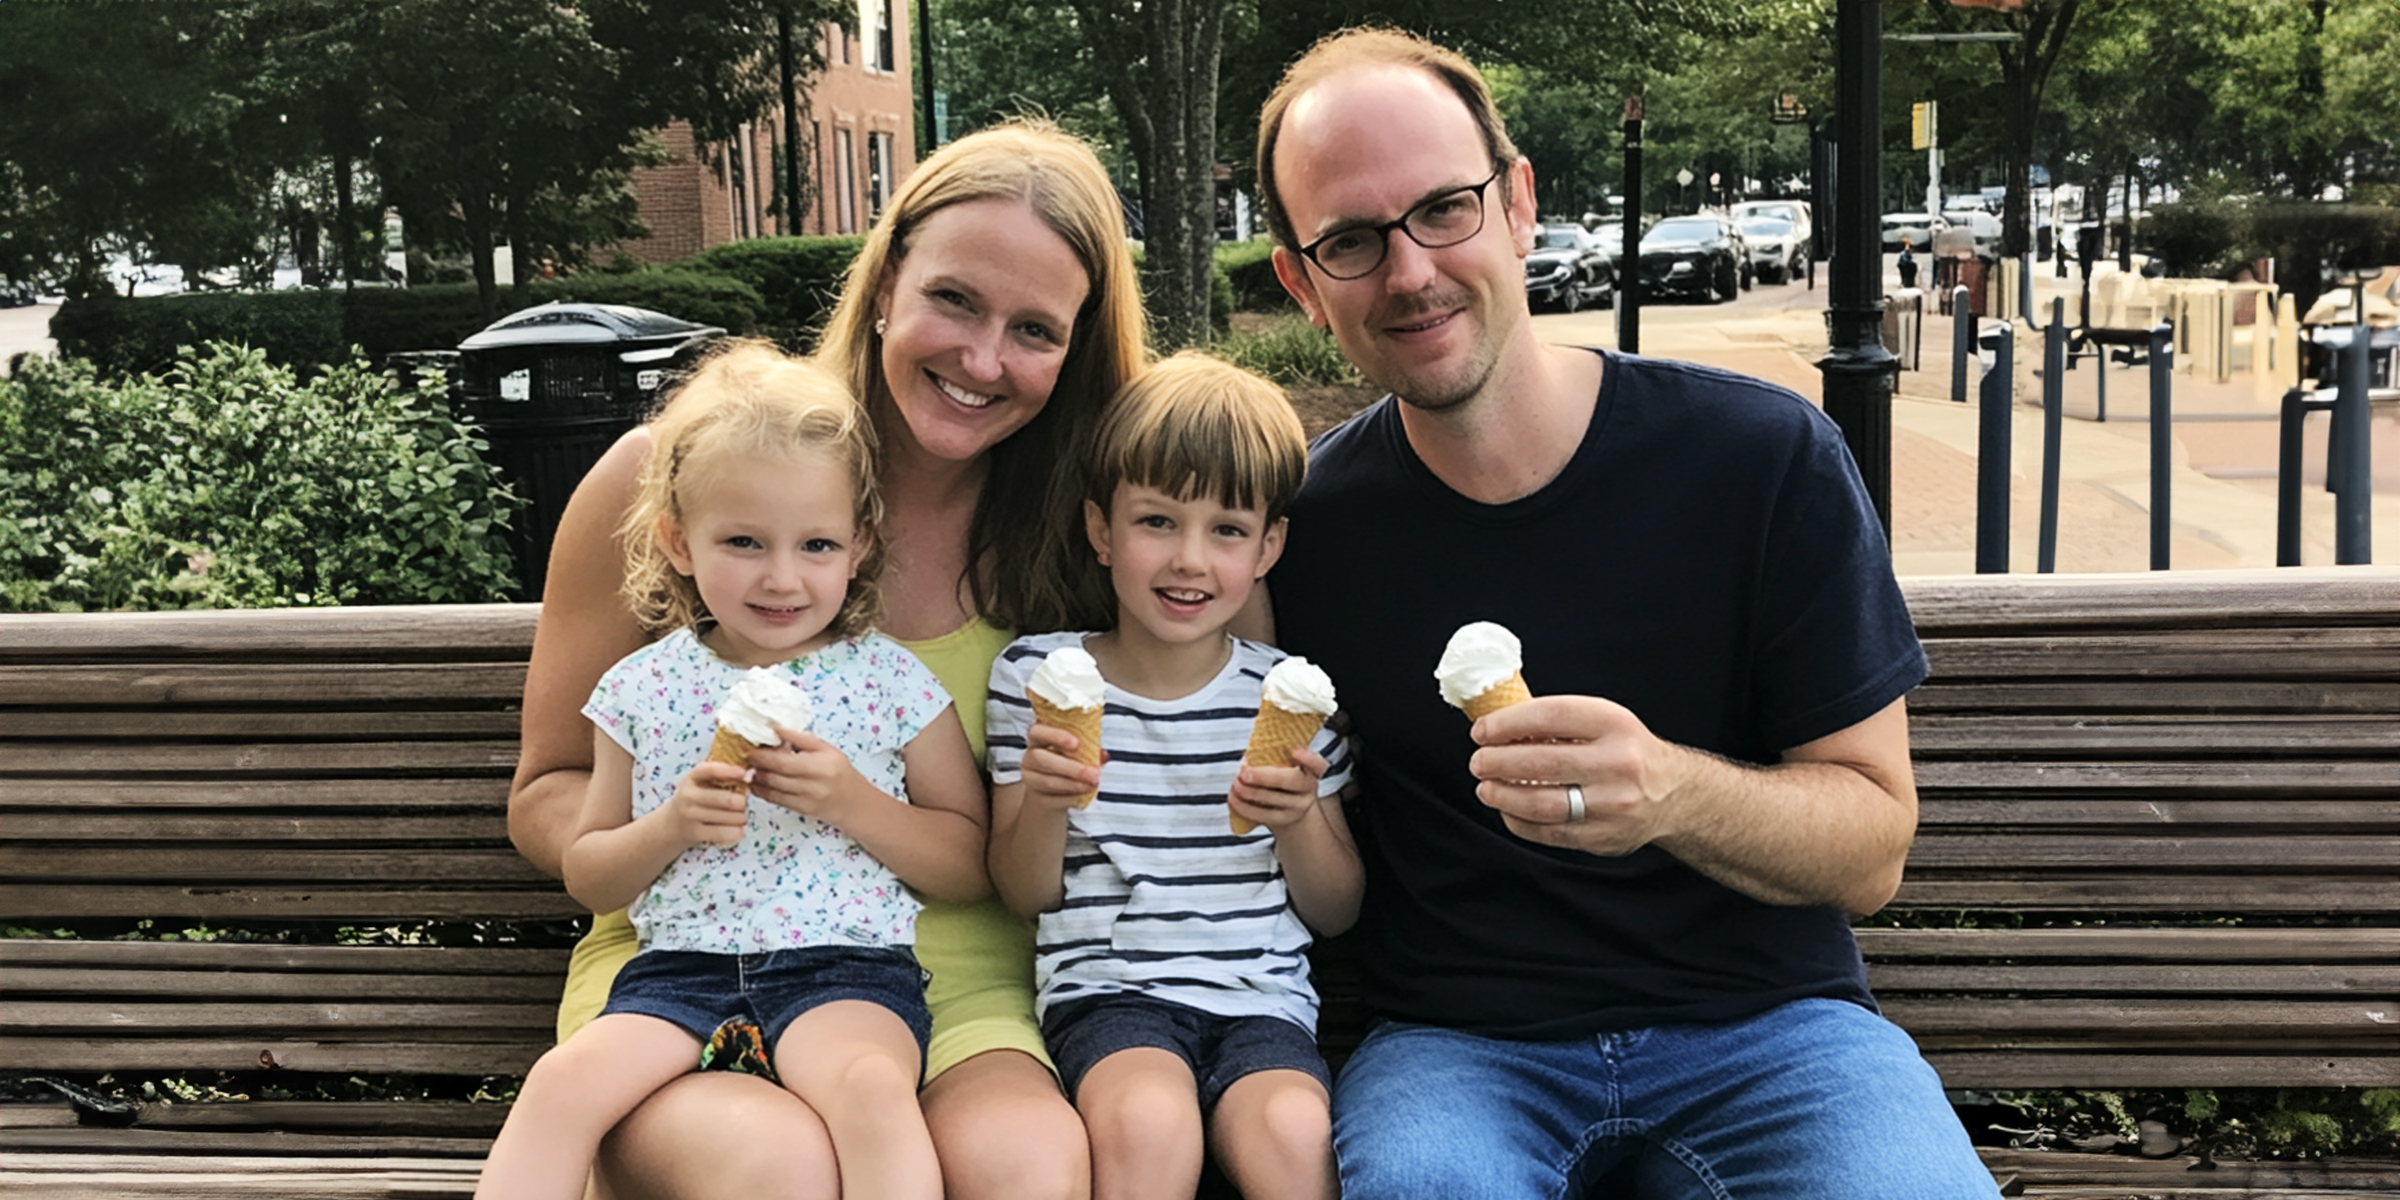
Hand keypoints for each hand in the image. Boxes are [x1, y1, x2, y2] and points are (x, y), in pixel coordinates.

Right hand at [665, 762, 751, 847]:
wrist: (671, 824)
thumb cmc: (696, 798)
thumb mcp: (701, 783)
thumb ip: (721, 777)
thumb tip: (750, 776)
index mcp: (692, 777)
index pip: (710, 770)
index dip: (729, 771)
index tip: (745, 773)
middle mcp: (688, 795)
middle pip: (726, 799)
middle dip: (742, 802)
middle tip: (744, 804)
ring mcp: (690, 815)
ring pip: (729, 817)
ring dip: (741, 818)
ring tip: (741, 817)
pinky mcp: (695, 833)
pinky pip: (724, 833)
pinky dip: (737, 832)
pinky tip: (739, 830)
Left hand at [744, 725, 864, 820]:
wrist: (854, 803)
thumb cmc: (840, 771)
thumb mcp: (826, 749)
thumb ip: (800, 738)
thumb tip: (775, 728)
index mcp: (819, 765)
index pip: (782, 760)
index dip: (762, 754)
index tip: (750, 745)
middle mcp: (812, 784)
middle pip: (774, 775)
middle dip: (756, 764)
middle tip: (746, 755)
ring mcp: (805, 799)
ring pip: (771, 788)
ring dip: (756, 778)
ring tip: (749, 767)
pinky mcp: (799, 810)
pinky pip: (774, 800)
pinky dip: (761, 790)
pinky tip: (756, 782)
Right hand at [1018, 721, 1102, 812]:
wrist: (1052, 792)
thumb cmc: (1065, 763)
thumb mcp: (1076, 752)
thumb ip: (1088, 749)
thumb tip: (1103, 756)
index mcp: (1039, 739)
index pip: (1038, 732)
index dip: (1055, 736)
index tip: (1076, 743)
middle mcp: (1031, 758)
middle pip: (1041, 759)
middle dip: (1070, 767)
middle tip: (1093, 773)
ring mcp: (1031, 779)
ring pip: (1048, 782)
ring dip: (1074, 784)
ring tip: (1093, 784)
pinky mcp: (1038, 799)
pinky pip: (1053, 799)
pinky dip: (1072, 797)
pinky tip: (1085, 793)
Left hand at [1230, 747, 1327, 831]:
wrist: (1291, 809)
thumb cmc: (1284, 779)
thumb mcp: (1286, 766)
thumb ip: (1273, 758)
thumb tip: (1248, 758)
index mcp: (1311, 770)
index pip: (1317, 764)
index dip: (1307, 758)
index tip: (1294, 751)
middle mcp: (1307, 789)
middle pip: (1290, 781)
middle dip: (1264, 776)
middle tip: (1243, 772)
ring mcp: (1297, 807)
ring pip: (1272, 799)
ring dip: (1249, 791)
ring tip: (1235, 783)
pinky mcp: (1282, 820)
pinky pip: (1261, 815)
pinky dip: (1244, 806)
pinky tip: (1233, 797)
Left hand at [1466, 695, 1694, 855]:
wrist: (1673, 793)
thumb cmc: (1626, 751)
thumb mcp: (1604, 721)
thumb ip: (1558, 722)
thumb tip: (1498, 726)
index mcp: (1614, 724)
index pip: (1550, 717)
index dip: (1507, 723)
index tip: (1482, 730)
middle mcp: (1617, 763)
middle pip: (1539, 763)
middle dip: (1496, 762)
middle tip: (1479, 761)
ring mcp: (1612, 804)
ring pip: (1540, 803)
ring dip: (1502, 796)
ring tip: (1486, 788)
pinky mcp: (1604, 837)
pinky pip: (1548, 832)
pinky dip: (1519, 821)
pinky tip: (1508, 810)